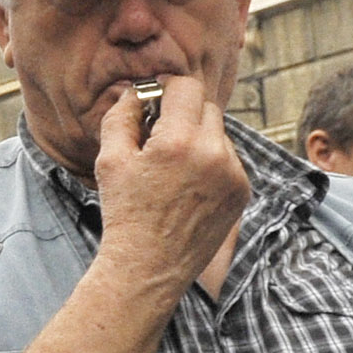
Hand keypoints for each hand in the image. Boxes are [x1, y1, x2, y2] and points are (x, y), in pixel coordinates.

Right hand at [91, 73, 246, 298]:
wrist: (148, 266)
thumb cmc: (125, 213)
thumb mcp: (110, 161)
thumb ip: (122, 116)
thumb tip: (136, 92)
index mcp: (178, 142)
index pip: (185, 87)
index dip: (166, 87)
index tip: (153, 99)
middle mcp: (213, 153)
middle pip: (205, 106)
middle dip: (181, 113)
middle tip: (157, 134)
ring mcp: (233, 173)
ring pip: (218, 132)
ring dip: (196, 137)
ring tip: (171, 167)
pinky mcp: (242, 190)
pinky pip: (228, 159)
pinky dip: (209, 161)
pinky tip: (187, 185)